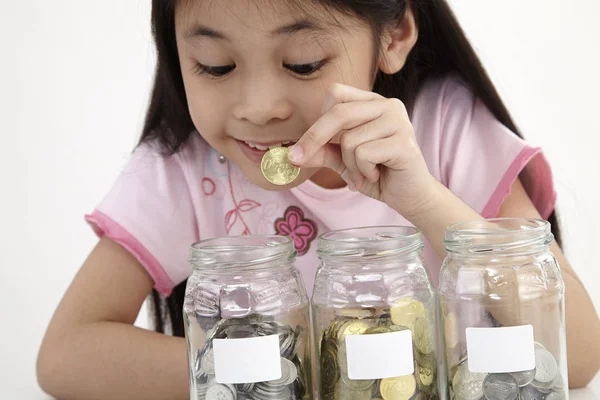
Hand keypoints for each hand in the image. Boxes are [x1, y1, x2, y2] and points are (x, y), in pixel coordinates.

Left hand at [288, 83, 438, 218]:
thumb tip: (292, 153)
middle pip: (338, 113)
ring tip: (363, 175)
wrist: (410, 197)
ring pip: (349, 140)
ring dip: (349, 166)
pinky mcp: (404, 142)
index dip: (318, 120)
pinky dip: (363, 171)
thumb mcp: (343, 162)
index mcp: (373, 103)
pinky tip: (376, 175)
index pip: (336, 94)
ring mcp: (399, 121)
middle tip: (298, 159)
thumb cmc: (379, 175)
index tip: (307, 145)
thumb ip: (321, 152)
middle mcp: (388, 105)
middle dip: (314, 139)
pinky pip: (364, 154)